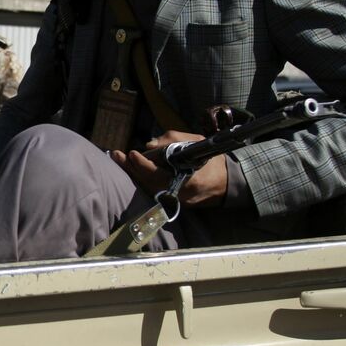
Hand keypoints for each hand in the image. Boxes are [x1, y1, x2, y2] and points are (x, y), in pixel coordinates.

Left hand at [110, 131, 227, 207]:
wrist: (229, 182)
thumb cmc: (212, 160)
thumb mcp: (197, 142)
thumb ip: (173, 140)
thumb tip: (149, 145)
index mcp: (187, 179)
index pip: (157, 173)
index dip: (142, 164)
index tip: (131, 153)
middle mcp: (179, 194)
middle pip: (147, 182)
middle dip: (130, 168)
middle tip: (116, 155)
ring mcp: (176, 202)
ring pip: (148, 188)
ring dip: (133, 174)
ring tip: (120, 161)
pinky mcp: (174, 204)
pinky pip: (153, 191)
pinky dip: (142, 180)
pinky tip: (132, 171)